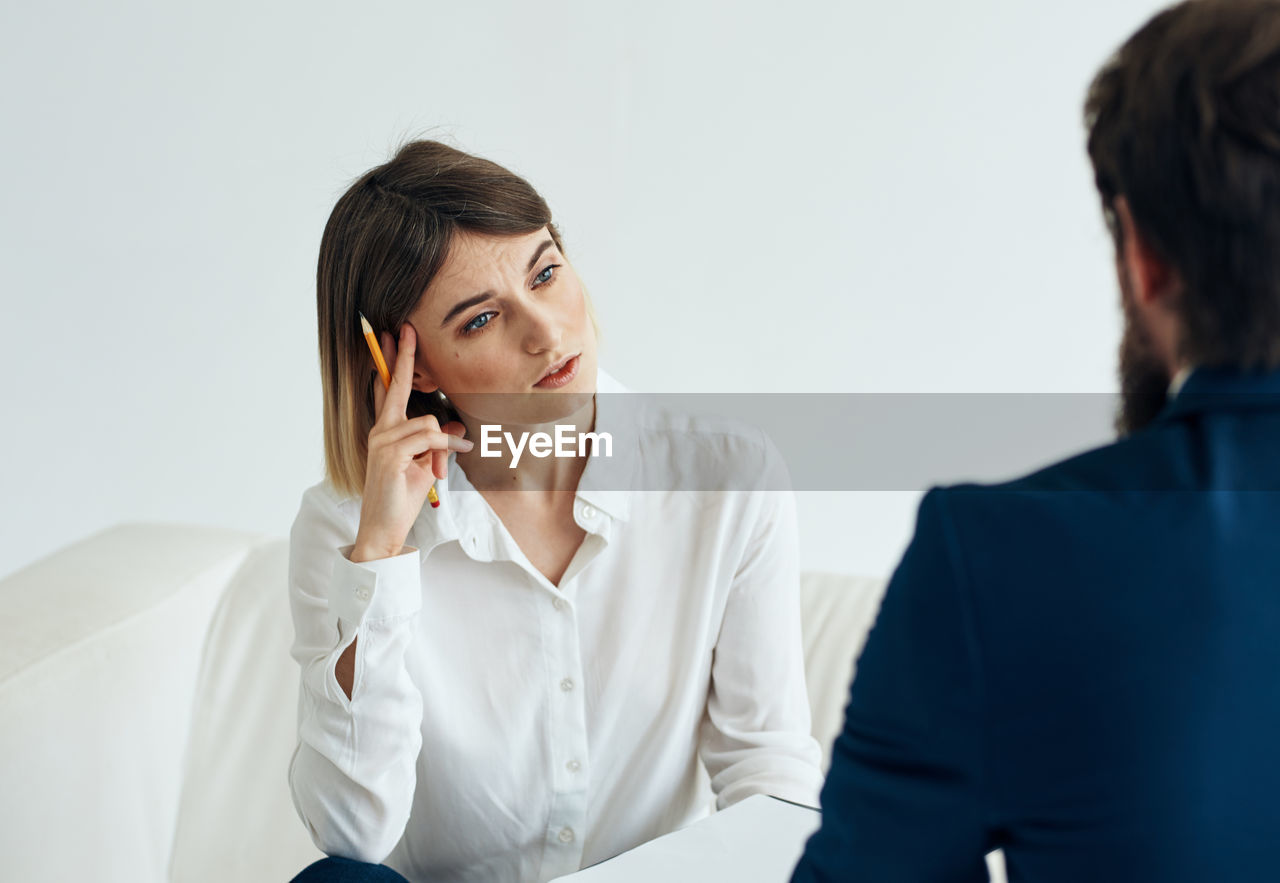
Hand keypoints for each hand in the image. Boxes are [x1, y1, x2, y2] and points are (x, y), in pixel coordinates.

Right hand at [352, 323, 470, 561]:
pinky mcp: (389, 455)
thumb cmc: (401, 496)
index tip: (394, 336)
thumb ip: (437, 441)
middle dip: (404, 357)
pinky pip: (429, 439)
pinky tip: (443, 467)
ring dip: (444, 445)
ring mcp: (382, 441)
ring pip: (428, 423)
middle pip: (397, 386)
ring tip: (440, 470)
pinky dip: (444, 449)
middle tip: (407, 329)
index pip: (388, 390)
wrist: (383, 527)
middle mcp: (380, 430)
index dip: (391, 363)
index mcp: (386, 430)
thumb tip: (455, 424)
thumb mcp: (426, 464)